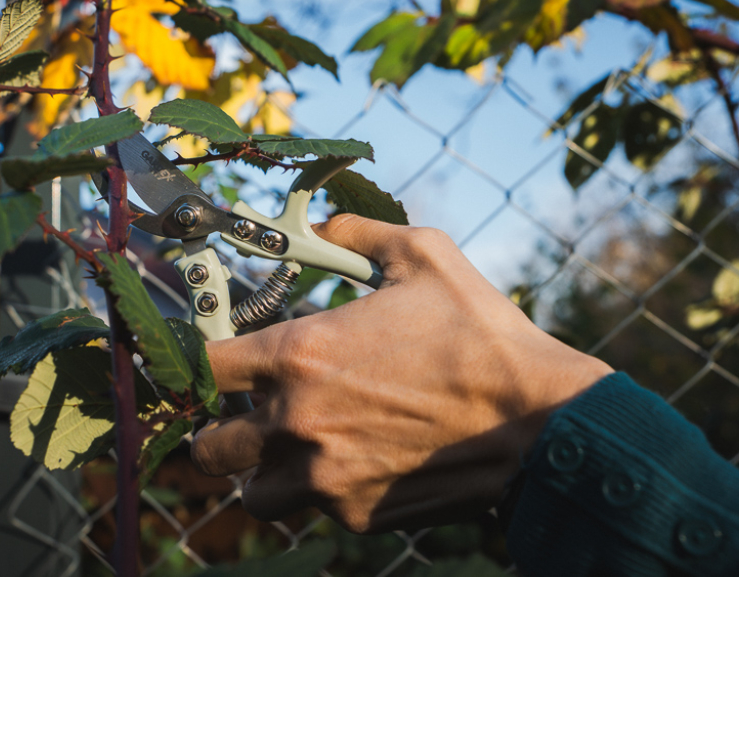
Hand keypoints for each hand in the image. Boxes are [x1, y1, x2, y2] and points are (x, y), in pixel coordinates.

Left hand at [192, 214, 611, 533]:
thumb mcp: (422, 256)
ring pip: (254, 493)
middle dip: (221, 431)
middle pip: (209, 448)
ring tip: (299, 447)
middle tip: (251, 414)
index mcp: (301, 356)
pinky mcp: (355, 514)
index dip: (199, 363)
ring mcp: (324, 477)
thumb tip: (321, 224)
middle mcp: (298, 423)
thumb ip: (357, 232)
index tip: (214, 361)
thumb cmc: (480, 335)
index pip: (204, 368)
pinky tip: (360, 460)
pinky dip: (322, 491)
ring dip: (263, 471)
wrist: (538, 423)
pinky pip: (313, 509)